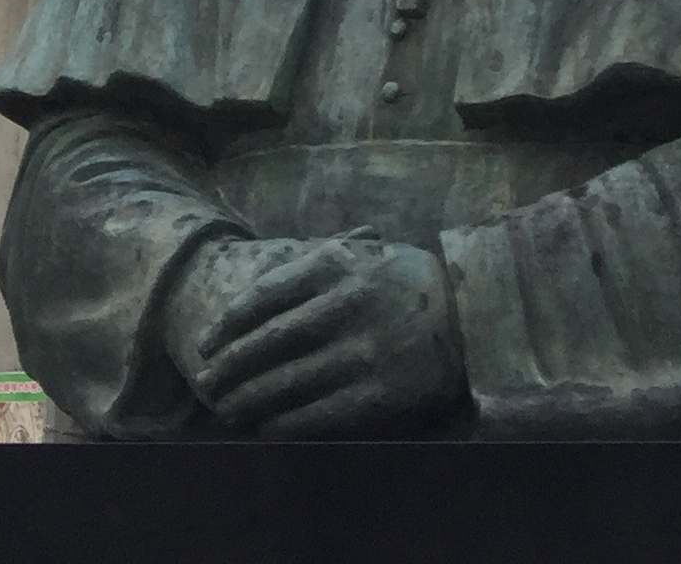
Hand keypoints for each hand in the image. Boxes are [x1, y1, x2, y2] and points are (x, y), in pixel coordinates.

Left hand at [162, 231, 465, 437]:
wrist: (474, 317)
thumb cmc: (407, 282)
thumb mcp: (365, 252)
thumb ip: (315, 262)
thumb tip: (252, 292)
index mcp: (339, 263)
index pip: (265, 296)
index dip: (228, 324)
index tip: (206, 343)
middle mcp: (348, 305)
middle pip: (269, 342)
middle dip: (229, 367)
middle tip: (207, 385)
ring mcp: (365, 352)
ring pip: (287, 382)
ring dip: (248, 400)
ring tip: (227, 410)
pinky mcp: (381, 395)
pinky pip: (318, 415)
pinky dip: (284, 423)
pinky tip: (266, 427)